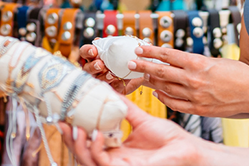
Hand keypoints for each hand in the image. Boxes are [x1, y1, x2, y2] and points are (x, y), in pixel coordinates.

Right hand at [61, 97, 207, 165]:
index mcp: (116, 150)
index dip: (73, 131)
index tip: (64, 115)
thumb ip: (123, 107)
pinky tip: (95, 135)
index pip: (88, 143)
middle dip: (68, 139)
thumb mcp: (140, 119)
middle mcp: (114, 161)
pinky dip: (95, 150)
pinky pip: (102, 163)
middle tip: (60, 121)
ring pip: (87, 161)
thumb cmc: (169, 139)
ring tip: (75, 127)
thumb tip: (108, 89)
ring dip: (78, 145)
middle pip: (82, 153)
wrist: (188, 149)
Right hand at [79, 44, 144, 94]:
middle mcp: (95, 69)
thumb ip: (134, 49)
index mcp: (97, 56)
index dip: (88, 50)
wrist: (138, 78)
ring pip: (96, 79)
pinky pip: (107, 88)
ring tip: (111, 75)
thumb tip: (147, 43)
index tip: (94, 50)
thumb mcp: (130, 54)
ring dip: (103, 76)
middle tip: (100, 64)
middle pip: (87, 67)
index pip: (86, 52)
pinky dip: (113, 85)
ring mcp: (100, 80)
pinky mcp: (108, 90)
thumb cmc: (130, 62)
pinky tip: (118, 82)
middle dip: (93, 65)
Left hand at [127, 45, 248, 117]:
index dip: (151, 51)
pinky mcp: (198, 109)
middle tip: (130, 62)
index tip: (140, 48)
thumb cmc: (240, 74)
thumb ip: (196, 62)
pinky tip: (157, 94)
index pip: (167, 55)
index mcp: (198, 63)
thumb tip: (179, 61)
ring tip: (142, 77)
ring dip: (151, 82)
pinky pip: (175, 104)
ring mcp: (195, 96)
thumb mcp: (217, 61)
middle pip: (161, 71)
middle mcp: (193, 79)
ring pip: (165, 88)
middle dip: (143, 66)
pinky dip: (164, 98)